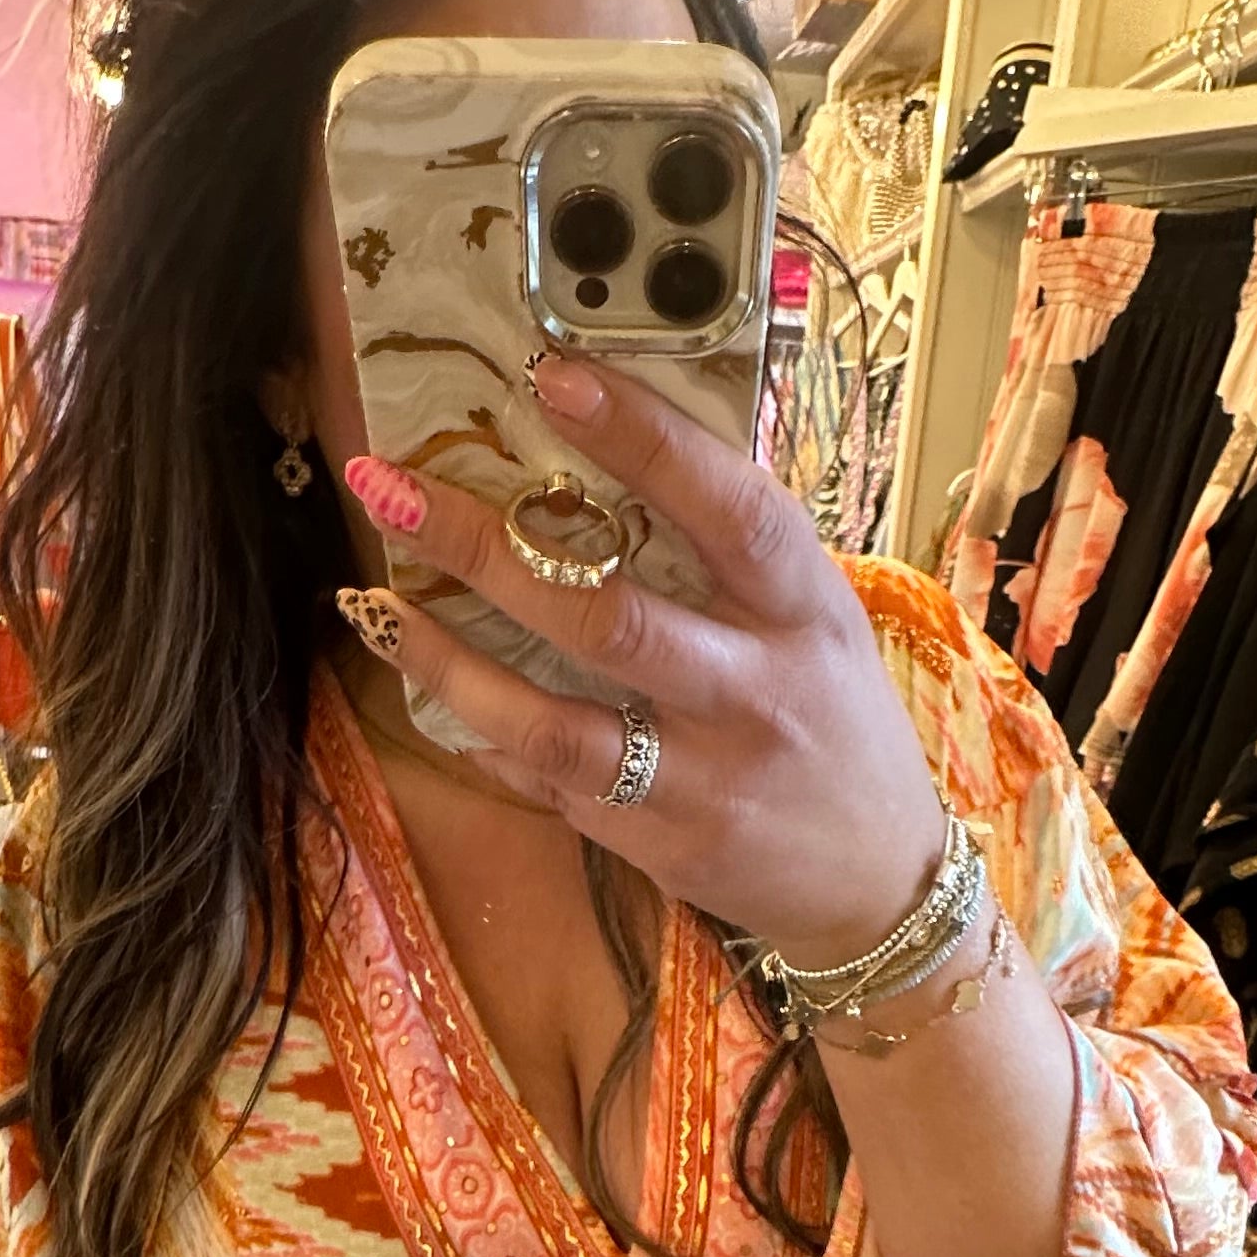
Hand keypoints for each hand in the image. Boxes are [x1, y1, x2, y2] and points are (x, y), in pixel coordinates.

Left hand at [343, 352, 947, 966]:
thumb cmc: (832, 720)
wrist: (879, 880)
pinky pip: (553, 781)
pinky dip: (486, 734)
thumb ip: (730, 553)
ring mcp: (707, 776)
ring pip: (556, 720)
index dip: (644, 440)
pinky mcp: (664, 843)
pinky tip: (433, 692)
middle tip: (388, 487)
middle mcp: (758, 689)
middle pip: (608, 615)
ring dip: (452, 660)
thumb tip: (601, 454)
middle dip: (485, 547)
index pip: (729, 508)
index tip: (552, 376)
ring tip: (377, 605)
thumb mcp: (813, 620)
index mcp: (805, 607)